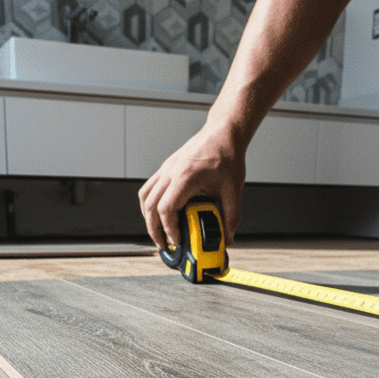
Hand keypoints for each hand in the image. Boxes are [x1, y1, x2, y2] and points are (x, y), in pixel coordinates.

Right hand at [138, 123, 245, 249]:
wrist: (222, 133)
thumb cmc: (226, 155)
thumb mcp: (233, 189)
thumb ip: (231, 215)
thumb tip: (228, 237)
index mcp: (185, 176)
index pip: (166, 208)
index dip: (169, 228)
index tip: (177, 240)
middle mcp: (171, 172)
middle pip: (150, 205)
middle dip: (154, 229)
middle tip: (164, 244)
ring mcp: (166, 168)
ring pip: (145, 197)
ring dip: (148, 217)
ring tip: (159, 233)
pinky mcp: (166, 168)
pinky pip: (149, 188)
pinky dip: (149, 205)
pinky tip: (159, 215)